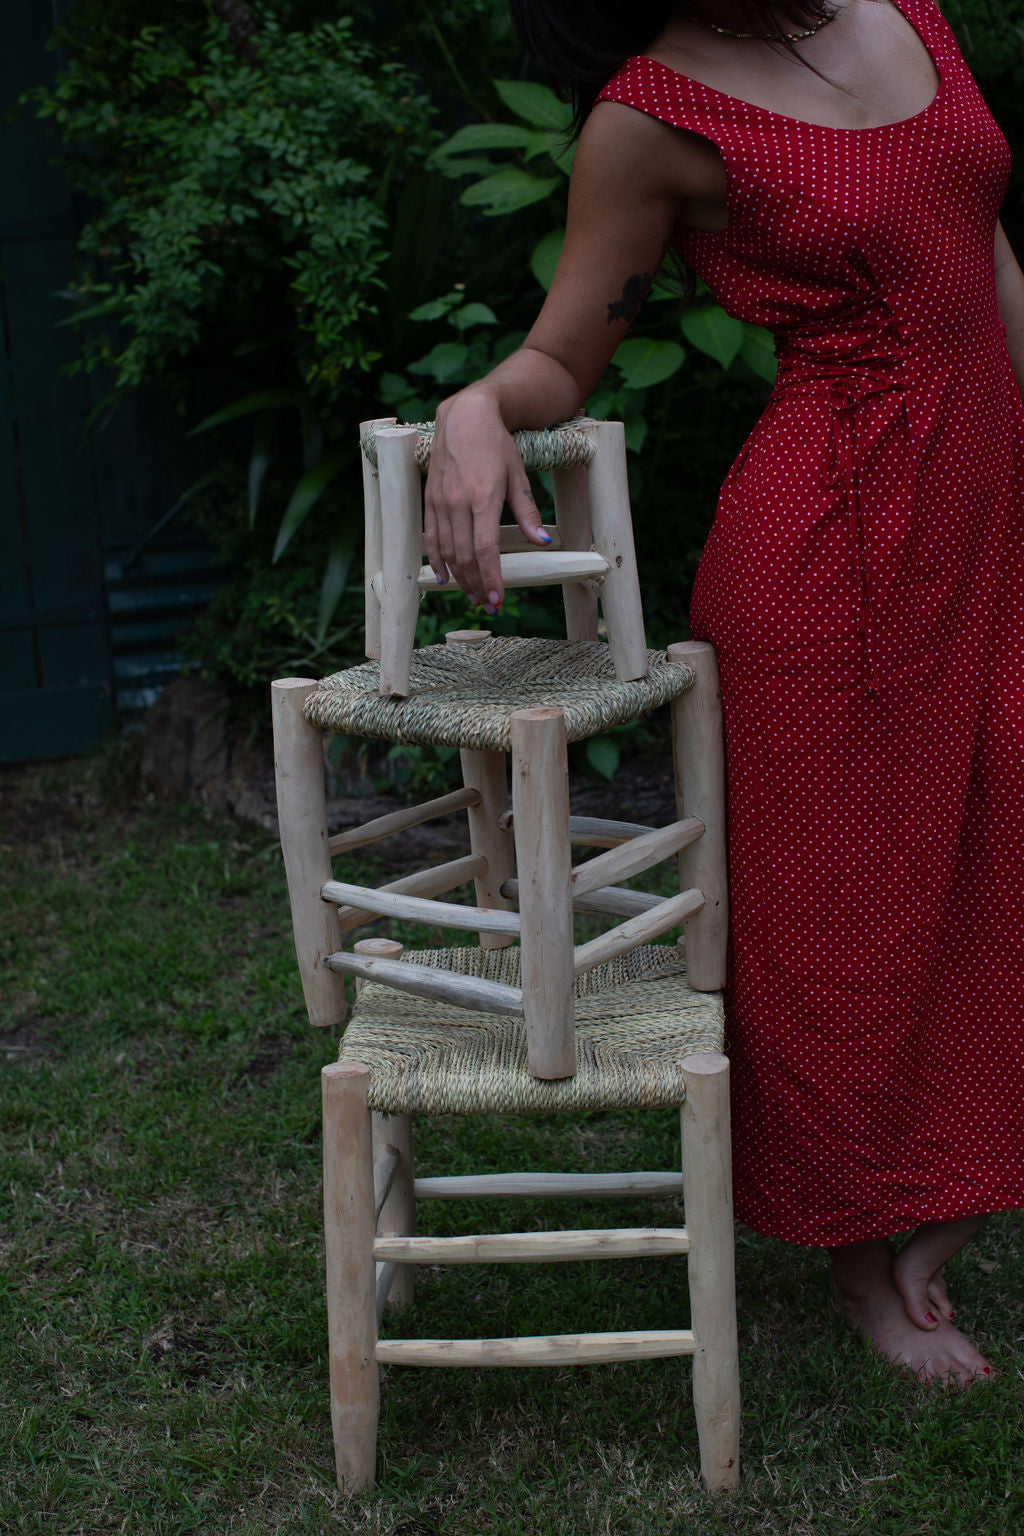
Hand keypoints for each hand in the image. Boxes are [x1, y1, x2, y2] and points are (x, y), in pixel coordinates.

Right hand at [424, 388, 551, 611]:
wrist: (464, 416)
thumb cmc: (496, 444)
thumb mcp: (518, 475)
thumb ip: (527, 512)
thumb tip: (541, 542)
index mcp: (484, 498)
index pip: (485, 549)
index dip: (491, 577)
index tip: (498, 598)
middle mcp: (458, 502)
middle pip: (464, 557)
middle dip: (476, 585)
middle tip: (487, 604)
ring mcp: (440, 502)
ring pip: (447, 551)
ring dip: (459, 578)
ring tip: (472, 595)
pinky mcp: (429, 499)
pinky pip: (430, 537)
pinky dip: (437, 560)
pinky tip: (446, 577)